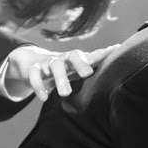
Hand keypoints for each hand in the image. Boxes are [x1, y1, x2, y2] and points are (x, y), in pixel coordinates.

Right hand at [3, 43, 119, 102]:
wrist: (31, 62)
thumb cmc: (62, 68)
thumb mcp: (76, 67)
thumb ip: (94, 62)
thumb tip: (116, 53)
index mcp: (74, 59)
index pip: (90, 54)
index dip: (101, 53)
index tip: (115, 50)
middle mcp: (63, 59)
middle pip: (72, 56)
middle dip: (79, 64)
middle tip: (87, 74)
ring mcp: (47, 63)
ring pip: (54, 66)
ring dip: (60, 79)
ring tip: (66, 93)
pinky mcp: (32, 70)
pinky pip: (34, 76)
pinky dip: (38, 86)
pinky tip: (44, 97)